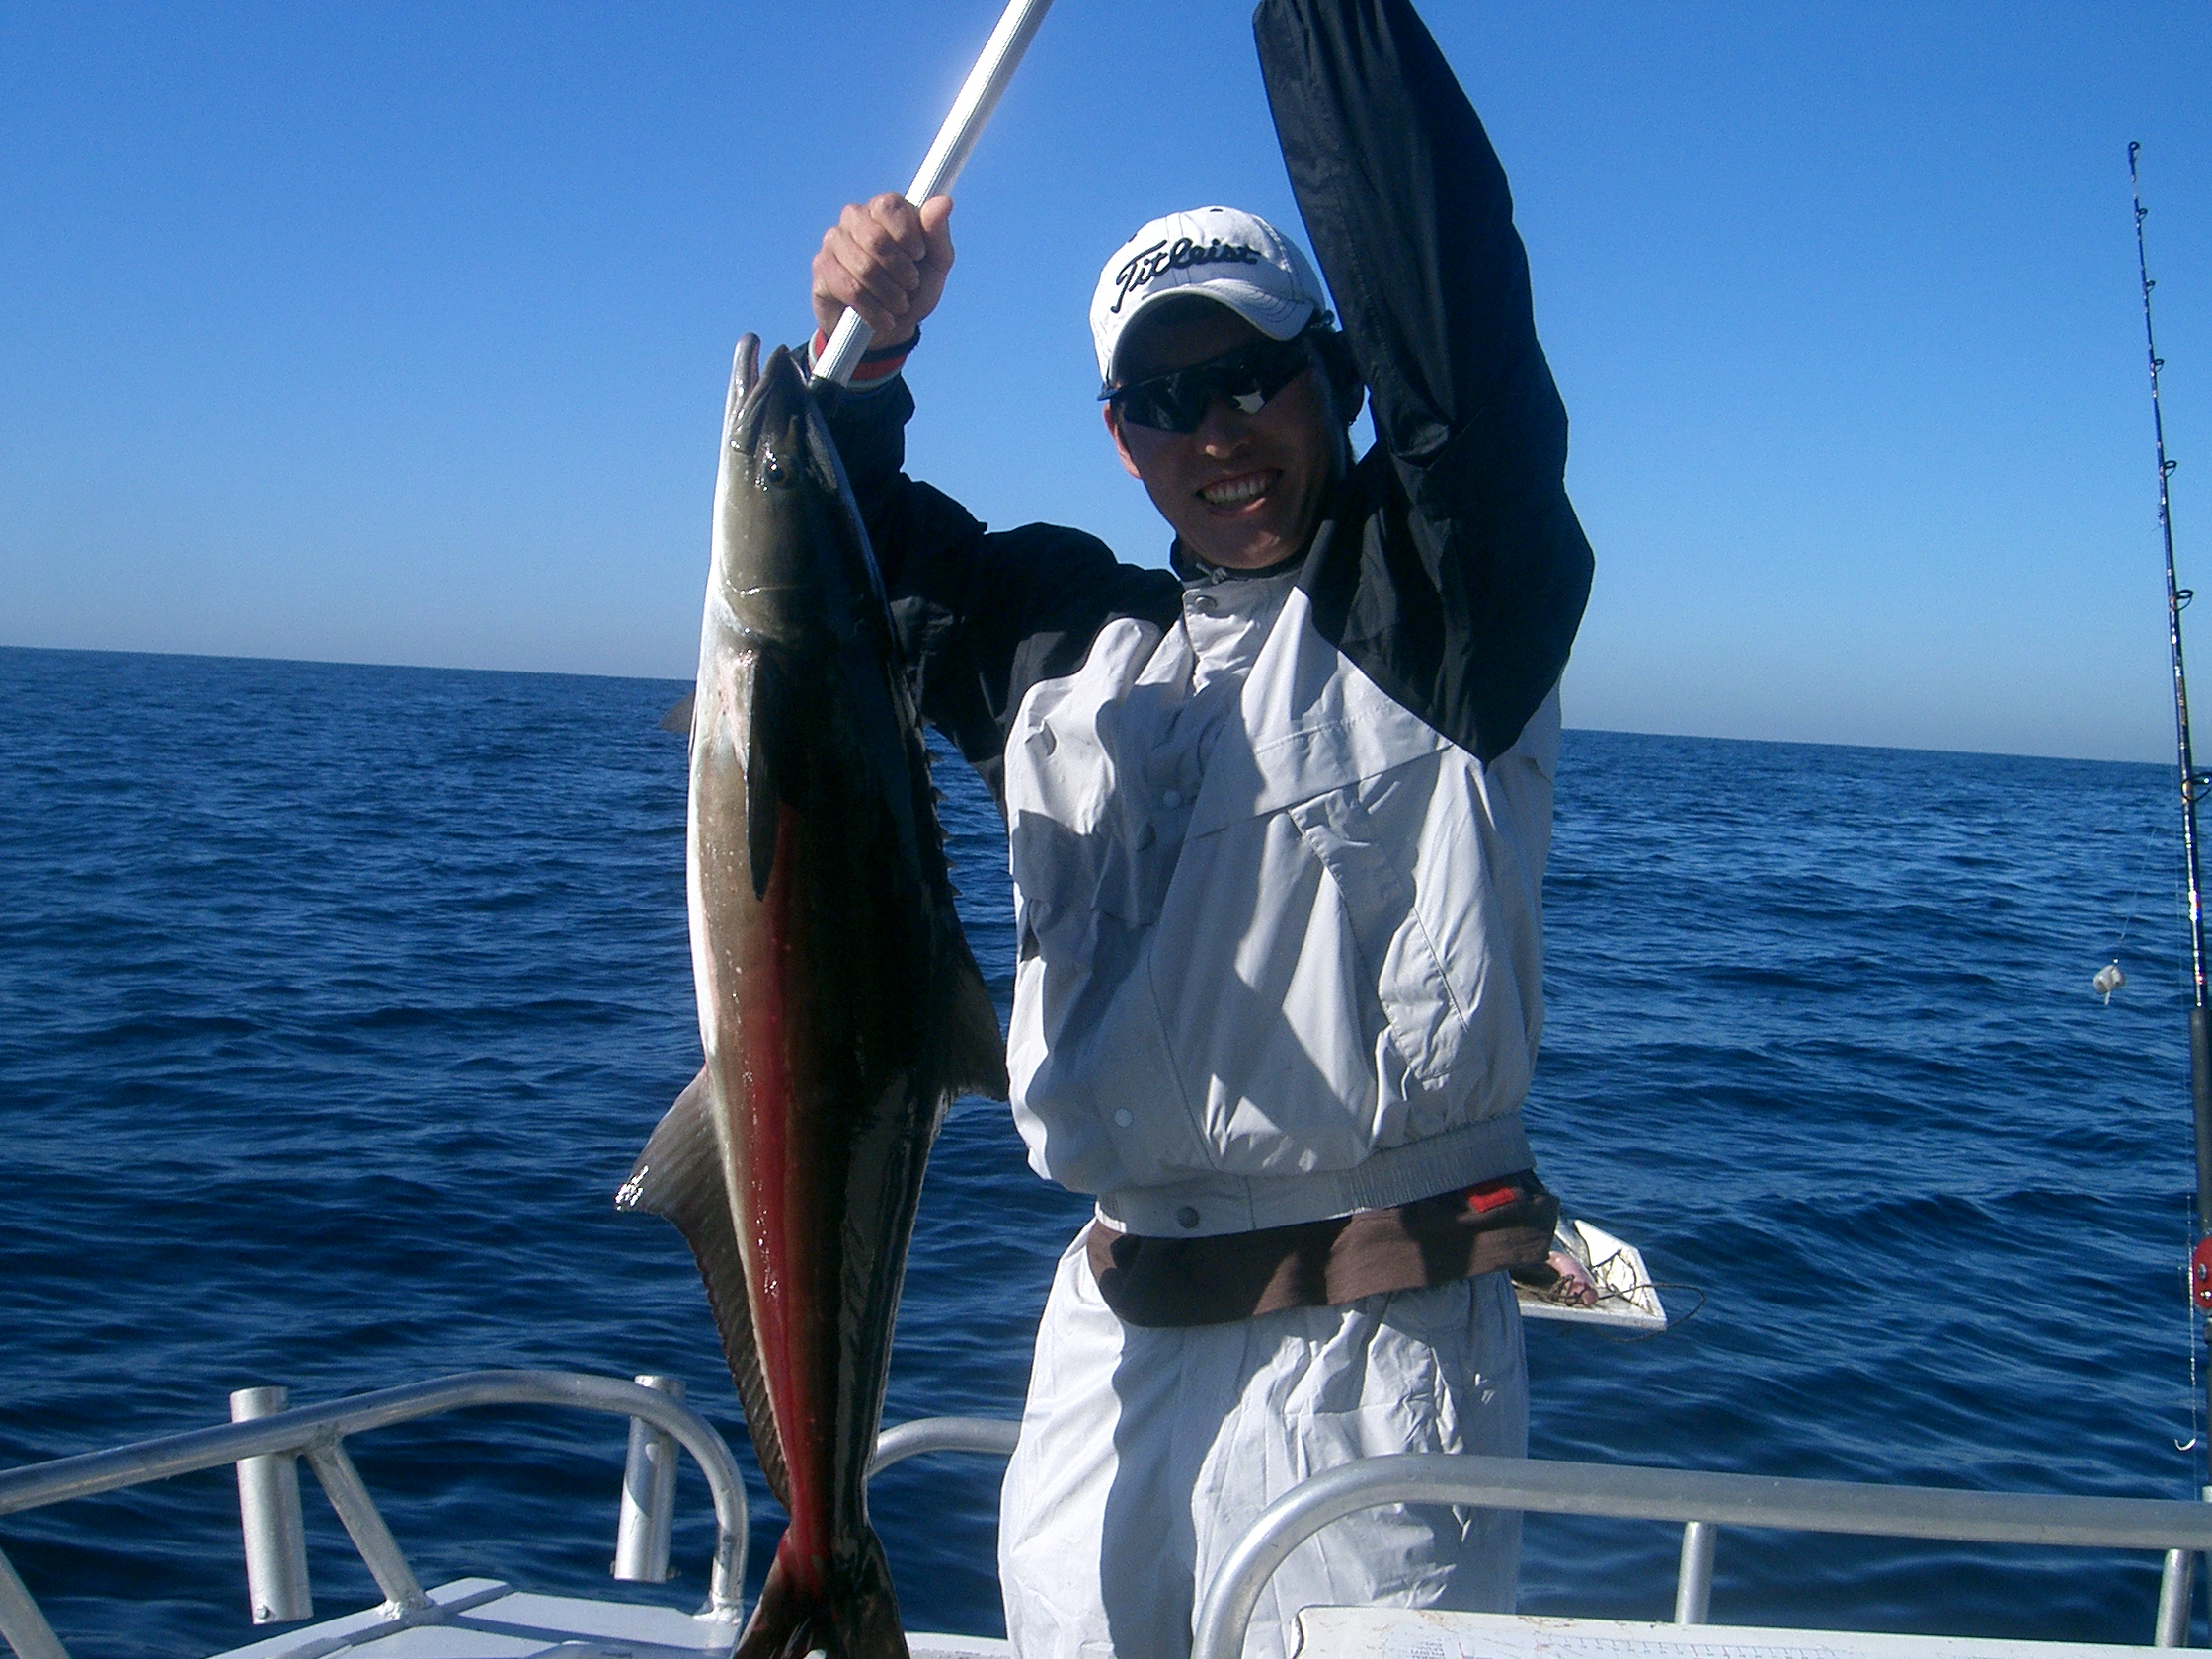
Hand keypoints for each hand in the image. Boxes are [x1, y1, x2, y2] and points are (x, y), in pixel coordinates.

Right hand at [811, 193, 954, 348]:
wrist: (889, 330)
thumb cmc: (913, 289)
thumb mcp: (936, 265)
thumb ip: (938, 234)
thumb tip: (944, 202)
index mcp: (883, 209)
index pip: (888, 205)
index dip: (906, 233)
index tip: (919, 255)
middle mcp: (854, 218)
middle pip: (875, 239)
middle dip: (900, 270)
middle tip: (911, 285)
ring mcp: (834, 242)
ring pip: (863, 267)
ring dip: (889, 293)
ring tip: (899, 305)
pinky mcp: (822, 269)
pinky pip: (849, 288)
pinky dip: (873, 309)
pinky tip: (883, 318)